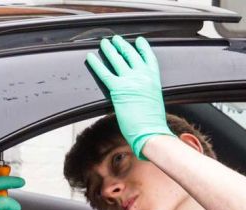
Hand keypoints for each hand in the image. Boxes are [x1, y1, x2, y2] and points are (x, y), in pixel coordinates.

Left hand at [86, 35, 173, 158]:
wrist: (151, 132)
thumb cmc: (153, 123)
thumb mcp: (154, 100)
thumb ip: (146, 91)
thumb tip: (139, 91)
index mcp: (154, 79)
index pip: (148, 57)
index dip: (143, 47)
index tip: (138, 41)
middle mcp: (142, 76)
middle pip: (130, 55)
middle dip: (122, 45)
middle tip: (116, 40)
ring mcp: (130, 81)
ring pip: (117, 60)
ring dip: (109, 50)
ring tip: (104, 44)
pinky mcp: (118, 89)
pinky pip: (104, 73)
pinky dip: (96, 64)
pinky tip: (91, 57)